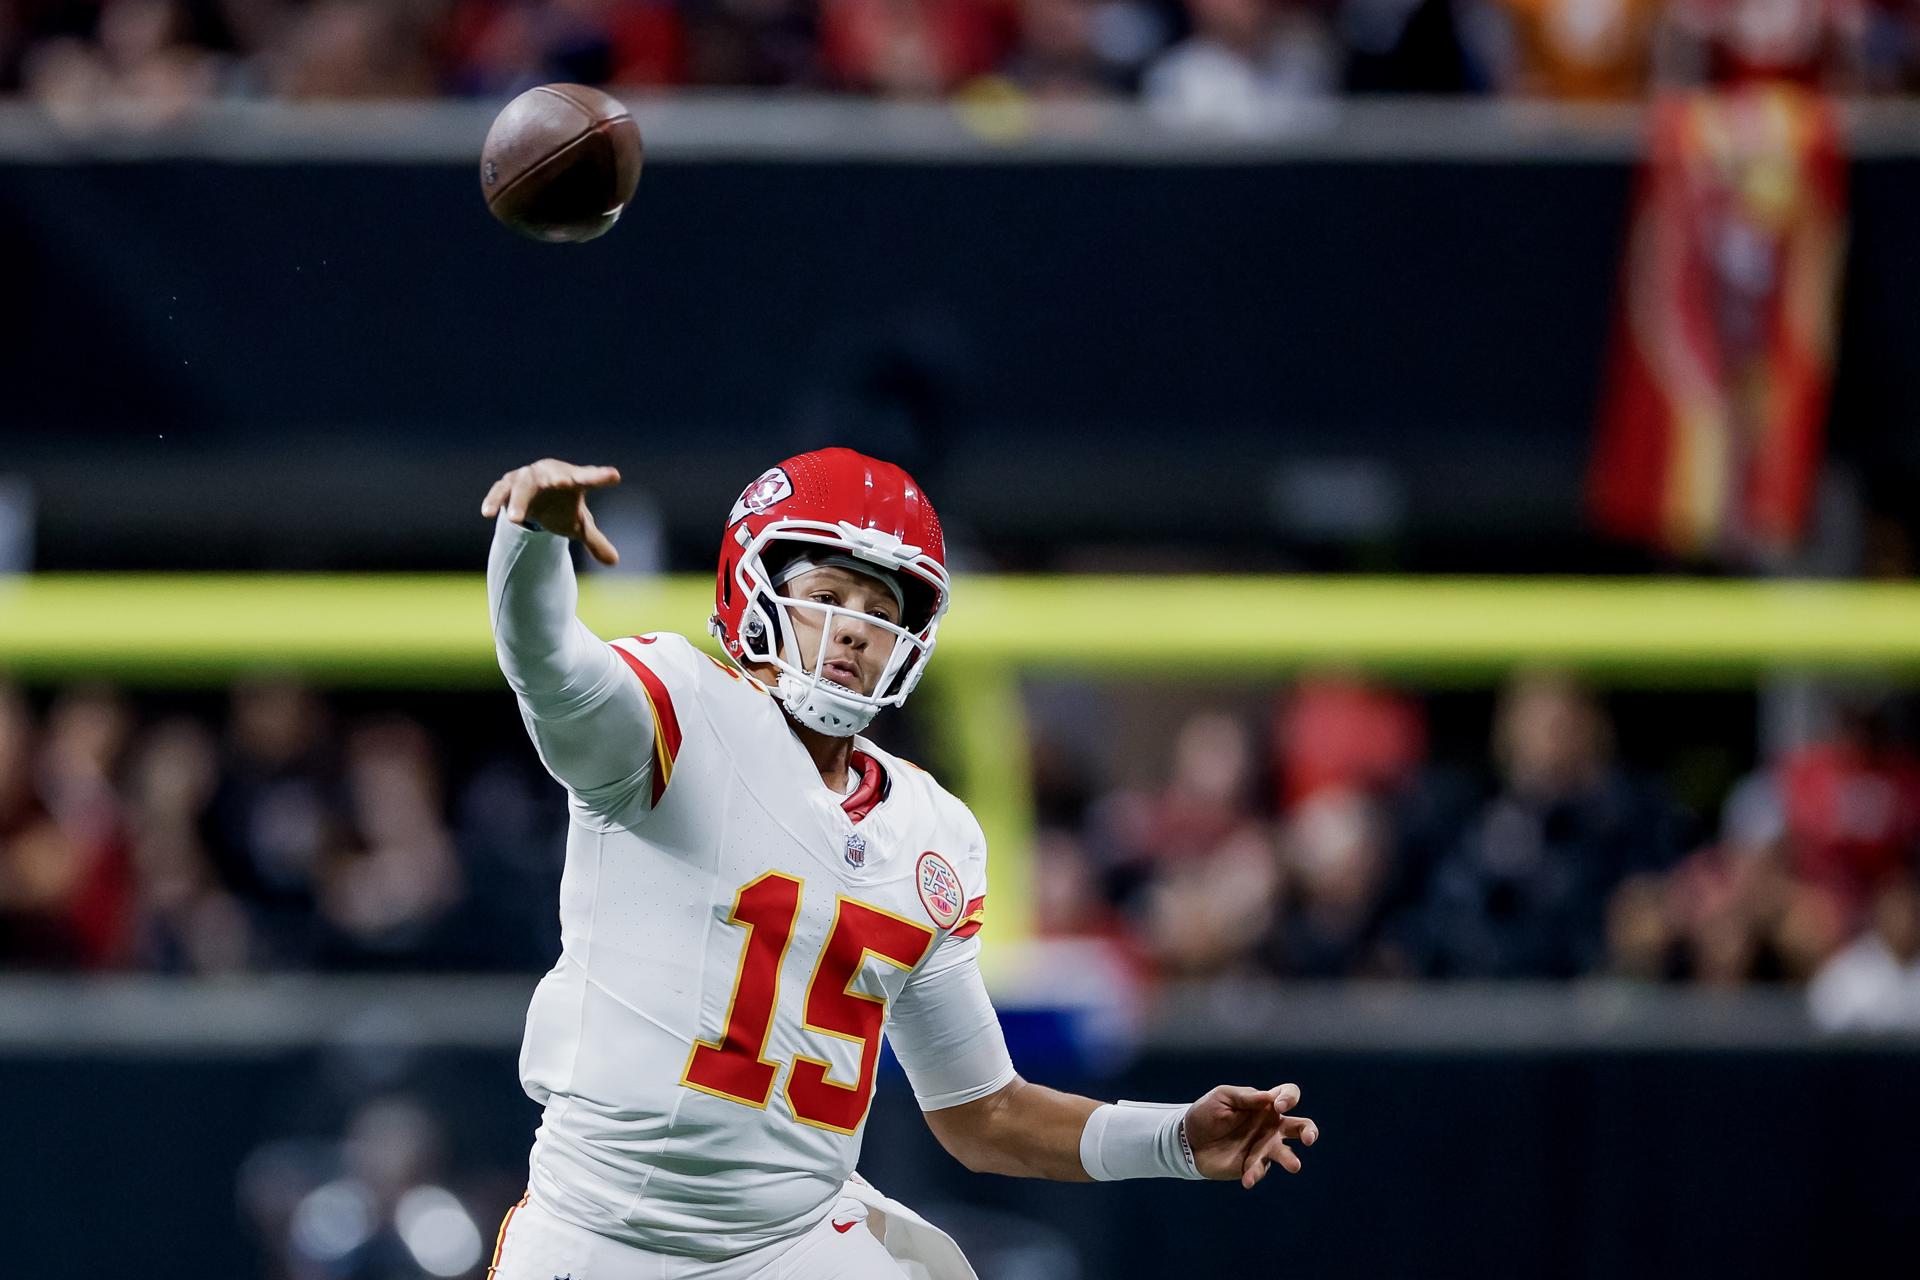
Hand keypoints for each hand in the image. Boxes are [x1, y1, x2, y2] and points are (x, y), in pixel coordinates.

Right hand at [481, 458, 622, 565]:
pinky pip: (499, 491)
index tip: (615, 476)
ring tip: (514, 520)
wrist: (536, 494)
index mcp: (573, 480)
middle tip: (561, 482)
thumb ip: (595, 541)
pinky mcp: (507, 484)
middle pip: (553, 475)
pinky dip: (493, 501)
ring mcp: (527, 477)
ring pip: (522, 485)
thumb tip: (615, 562)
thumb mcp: (578, 525)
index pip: (589, 478)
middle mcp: (550, 474)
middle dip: (556, 478)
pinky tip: (486, 513)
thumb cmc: (561, 506)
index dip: (600, 477)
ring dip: (518, 501)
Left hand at [1184, 1083, 1318, 1188]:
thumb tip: (1269, 1097)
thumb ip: (1245, 1096)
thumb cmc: (1206, 1113)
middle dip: (1309, 1131)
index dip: (1289, 1098)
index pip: (1288, 1095)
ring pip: (1286, 1154)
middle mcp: (1269, 1126)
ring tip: (1295, 1166)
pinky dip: (1254, 1174)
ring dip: (1291, 1160)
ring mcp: (1263, 1147)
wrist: (1187, 1140)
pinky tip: (1246, 1179)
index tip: (1278, 1106)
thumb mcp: (1222, 1096)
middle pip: (1300, 1127)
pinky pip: (1259, 1170)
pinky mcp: (1252, 1165)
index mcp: (1264, 1105)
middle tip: (1309, 1139)